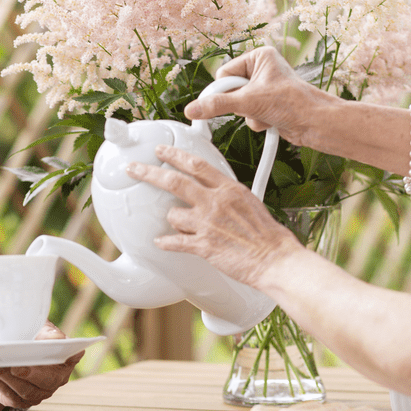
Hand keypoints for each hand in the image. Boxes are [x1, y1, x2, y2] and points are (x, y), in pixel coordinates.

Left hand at [0, 323, 80, 407]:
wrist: (5, 353)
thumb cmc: (26, 337)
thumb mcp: (36, 328)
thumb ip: (46, 332)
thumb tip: (56, 337)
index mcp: (66, 357)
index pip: (72, 357)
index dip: (69, 355)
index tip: (61, 351)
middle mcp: (57, 378)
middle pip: (47, 379)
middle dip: (30, 372)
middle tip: (15, 364)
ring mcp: (41, 393)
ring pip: (26, 390)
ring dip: (8, 378)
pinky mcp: (22, 401)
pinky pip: (11, 397)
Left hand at [124, 144, 299, 287]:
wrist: (275, 258)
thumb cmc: (267, 235)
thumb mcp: (249, 202)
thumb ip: (226, 194)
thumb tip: (212, 191)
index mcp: (229, 189)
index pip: (197, 164)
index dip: (175, 155)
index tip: (161, 151)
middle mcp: (216, 202)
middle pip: (175, 181)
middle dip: (149, 173)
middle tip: (134, 169)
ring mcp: (208, 224)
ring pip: (173, 214)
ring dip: (172, 219)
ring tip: (179, 225)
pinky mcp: (204, 246)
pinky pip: (174, 241)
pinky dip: (165, 242)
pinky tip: (161, 242)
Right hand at [182, 46, 333, 147]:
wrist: (315, 123)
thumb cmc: (293, 103)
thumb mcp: (249, 101)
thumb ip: (217, 105)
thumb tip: (192, 109)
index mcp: (259, 57)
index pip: (225, 73)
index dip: (225, 90)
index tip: (226, 101)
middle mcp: (262, 70)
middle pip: (230, 90)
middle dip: (240, 105)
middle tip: (253, 107)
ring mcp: (265, 88)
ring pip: (239, 105)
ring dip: (249, 115)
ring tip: (267, 113)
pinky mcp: (268, 105)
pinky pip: (249, 114)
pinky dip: (257, 120)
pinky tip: (272, 120)